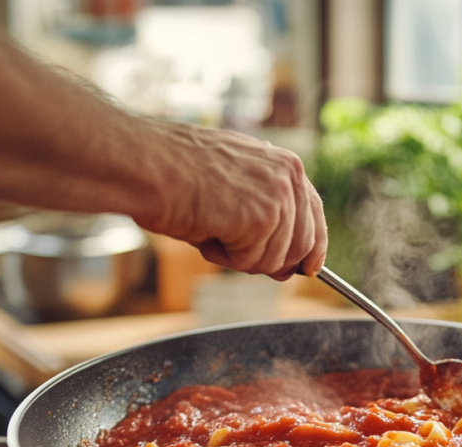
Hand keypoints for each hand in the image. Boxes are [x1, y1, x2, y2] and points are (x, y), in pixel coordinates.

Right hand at [139, 122, 326, 278]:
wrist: (147, 165)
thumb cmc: (176, 173)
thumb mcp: (234, 187)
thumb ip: (267, 215)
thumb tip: (286, 265)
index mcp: (284, 163)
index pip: (313, 213)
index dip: (313, 247)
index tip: (309, 269)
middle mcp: (289, 176)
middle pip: (300, 246)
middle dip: (267, 260)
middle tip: (230, 249)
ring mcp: (278, 197)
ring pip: (274, 260)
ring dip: (239, 257)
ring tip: (210, 228)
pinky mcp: (263, 218)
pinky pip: (251, 262)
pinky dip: (224, 256)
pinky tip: (205, 229)